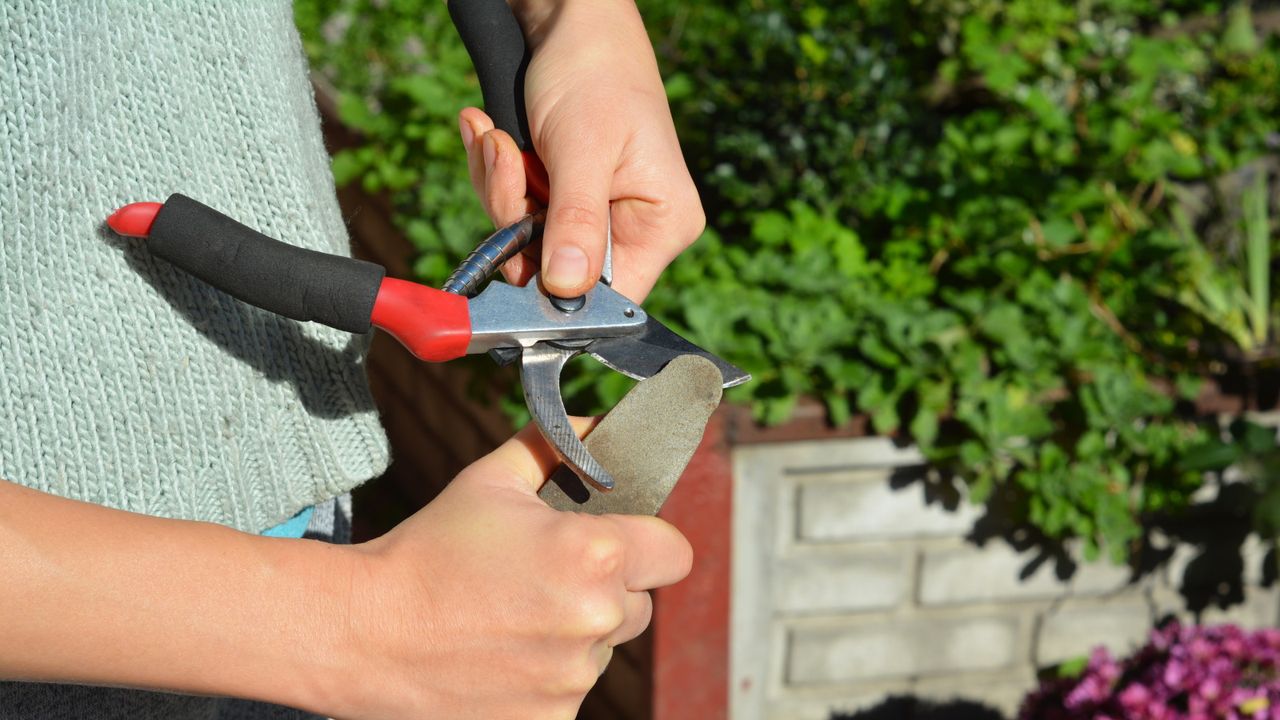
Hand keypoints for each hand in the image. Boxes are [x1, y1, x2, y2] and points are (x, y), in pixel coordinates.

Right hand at [336, 420, 692, 718]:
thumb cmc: (430, 550)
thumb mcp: (491, 480)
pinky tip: (501, 656)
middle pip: (641, 604)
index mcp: (594, 554)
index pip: (674, 551)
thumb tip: (599, 426)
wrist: (367, 631)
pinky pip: (571, 691)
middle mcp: (596, 618)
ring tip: (511, 617)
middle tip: (544, 578)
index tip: (619, 542)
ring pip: (604, 649)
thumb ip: (556, 448)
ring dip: (575, 634)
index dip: (649, 542)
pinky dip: (546, 677)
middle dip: (607, 589)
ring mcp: (574, 678)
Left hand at [457, 0, 704, 301]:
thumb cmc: (595, 73)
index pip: (612, 297)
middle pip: (556, 269)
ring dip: (500, 188)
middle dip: (516, 217)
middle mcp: (633, 228)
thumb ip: (576, 223)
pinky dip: (496, 172)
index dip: (559, 292)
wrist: (571, 21)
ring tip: (499, 137)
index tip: (516, 262)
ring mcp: (593, 213)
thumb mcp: (583, 150)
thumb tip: (567, 289)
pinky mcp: (559, 196)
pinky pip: (513, 211)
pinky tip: (494, 133)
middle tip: (508, 158)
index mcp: (662, 224)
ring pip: (525, 240)